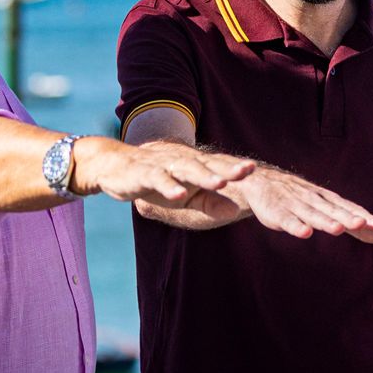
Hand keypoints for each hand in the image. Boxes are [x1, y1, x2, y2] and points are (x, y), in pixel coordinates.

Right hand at [75, 138, 252, 220]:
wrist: (115, 166)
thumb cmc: (157, 180)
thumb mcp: (186, 197)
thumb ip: (210, 203)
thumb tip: (236, 211)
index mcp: (196, 166)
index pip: (221, 167)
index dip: (238, 168)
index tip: (256, 170)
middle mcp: (183, 161)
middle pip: (209, 164)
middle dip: (228, 168)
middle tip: (248, 171)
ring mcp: (164, 165)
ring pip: (186, 169)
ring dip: (203, 175)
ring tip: (220, 182)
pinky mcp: (144, 173)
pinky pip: (158, 179)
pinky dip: (168, 186)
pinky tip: (178, 194)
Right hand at [233, 166, 372, 242]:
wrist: (262, 182)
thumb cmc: (302, 199)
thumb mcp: (327, 208)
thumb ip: (352, 221)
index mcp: (329, 200)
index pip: (351, 210)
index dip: (366, 219)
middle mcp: (316, 201)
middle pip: (336, 212)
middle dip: (352, 218)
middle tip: (368, 225)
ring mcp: (296, 206)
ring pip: (314, 215)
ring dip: (326, 222)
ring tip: (339, 229)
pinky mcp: (278, 213)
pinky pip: (288, 221)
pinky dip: (296, 226)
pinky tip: (305, 233)